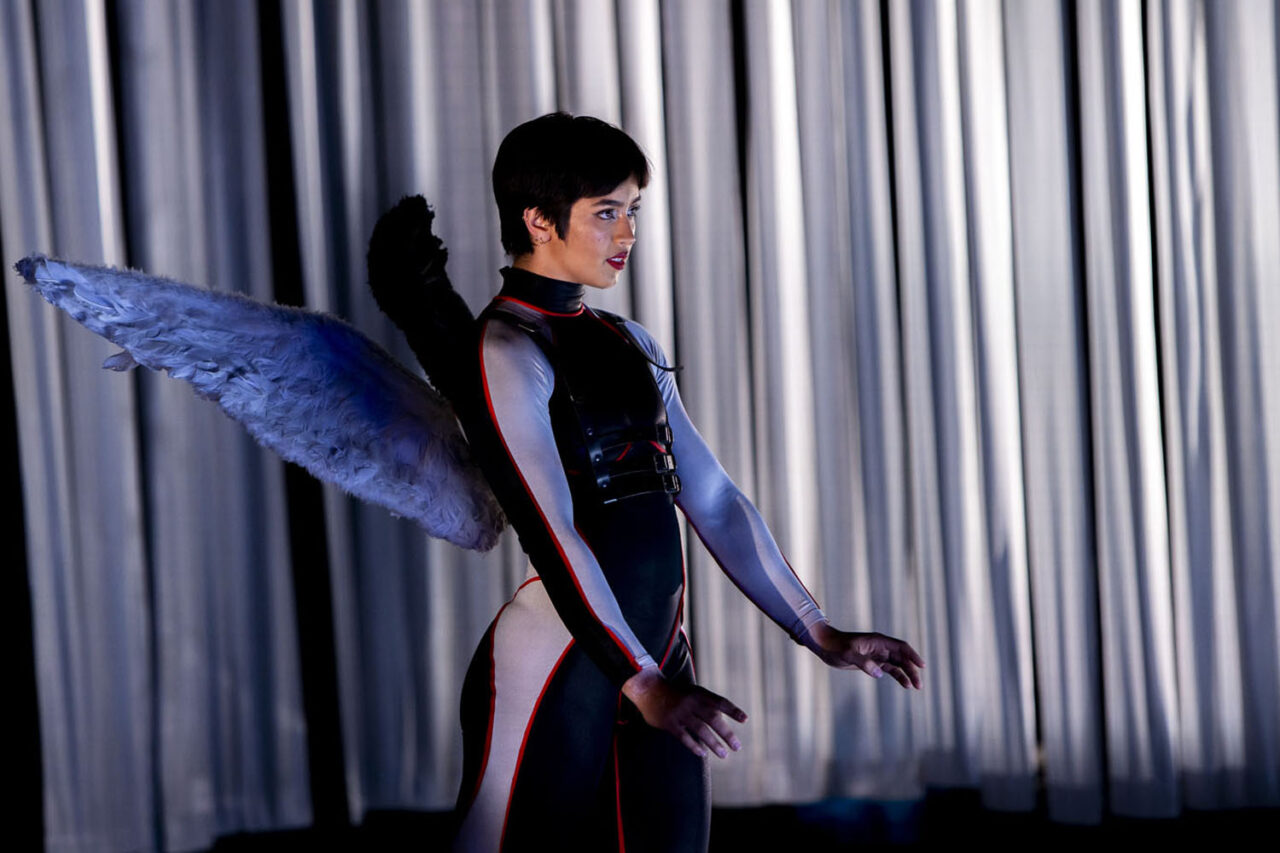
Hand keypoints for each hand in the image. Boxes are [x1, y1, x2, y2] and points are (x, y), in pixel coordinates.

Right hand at [621, 668, 746, 758]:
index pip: (719, 702)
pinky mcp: (669, 722)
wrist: (649, 689)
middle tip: (737, 747)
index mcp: (699, 693)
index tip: (744, 719)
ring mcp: (680, 712)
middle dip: (726, 733)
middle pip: (713, 718)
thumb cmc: (674, 693)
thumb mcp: (691, 692)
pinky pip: (684, 736)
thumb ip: (705, 704)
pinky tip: (702, 753)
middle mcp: (691, 702)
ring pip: (701, 730)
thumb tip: (722, 722)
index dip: (732, 710)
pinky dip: (694, 746)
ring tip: (724, 754)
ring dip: (714, 743)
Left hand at [802, 622, 924, 688]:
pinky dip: (898, 676)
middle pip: (902, 657)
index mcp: (878, 641)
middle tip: (919, 685)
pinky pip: (889, 669)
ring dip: (907, 674)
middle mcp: (881, 647)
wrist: (825, 646)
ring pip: (898, 664)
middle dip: (912, 670)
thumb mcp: (848, 653)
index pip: (900, 647)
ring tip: (915, 687)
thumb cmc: (835, 646)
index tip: (921, 666)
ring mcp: (878, 655)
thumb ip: (864, 662)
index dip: (912, 655)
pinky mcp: (873, 662)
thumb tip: (879, 673)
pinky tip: (905, 685)